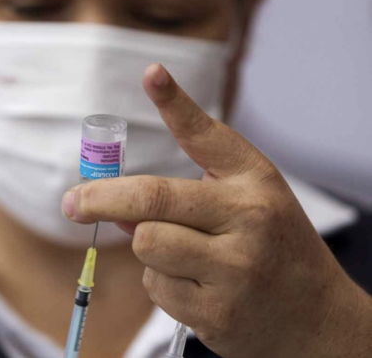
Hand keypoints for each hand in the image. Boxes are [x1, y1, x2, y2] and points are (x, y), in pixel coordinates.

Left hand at [62, 64, 371, 357]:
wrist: (315, 316)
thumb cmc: (273, 246)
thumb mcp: (249, 204)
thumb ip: (187, 195)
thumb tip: (117, 210)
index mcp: (255, 182)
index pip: (208, 136)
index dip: (175, 102)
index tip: (151, 73)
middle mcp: (248, 219)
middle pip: (152, 199)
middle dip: (100, 198)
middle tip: (73, 201)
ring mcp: (234, 269)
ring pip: (146, 243)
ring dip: (147, 247)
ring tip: (184, 256)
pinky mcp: (216, 313)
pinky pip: (156, 286)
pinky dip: (162, 283)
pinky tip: (197, 286)